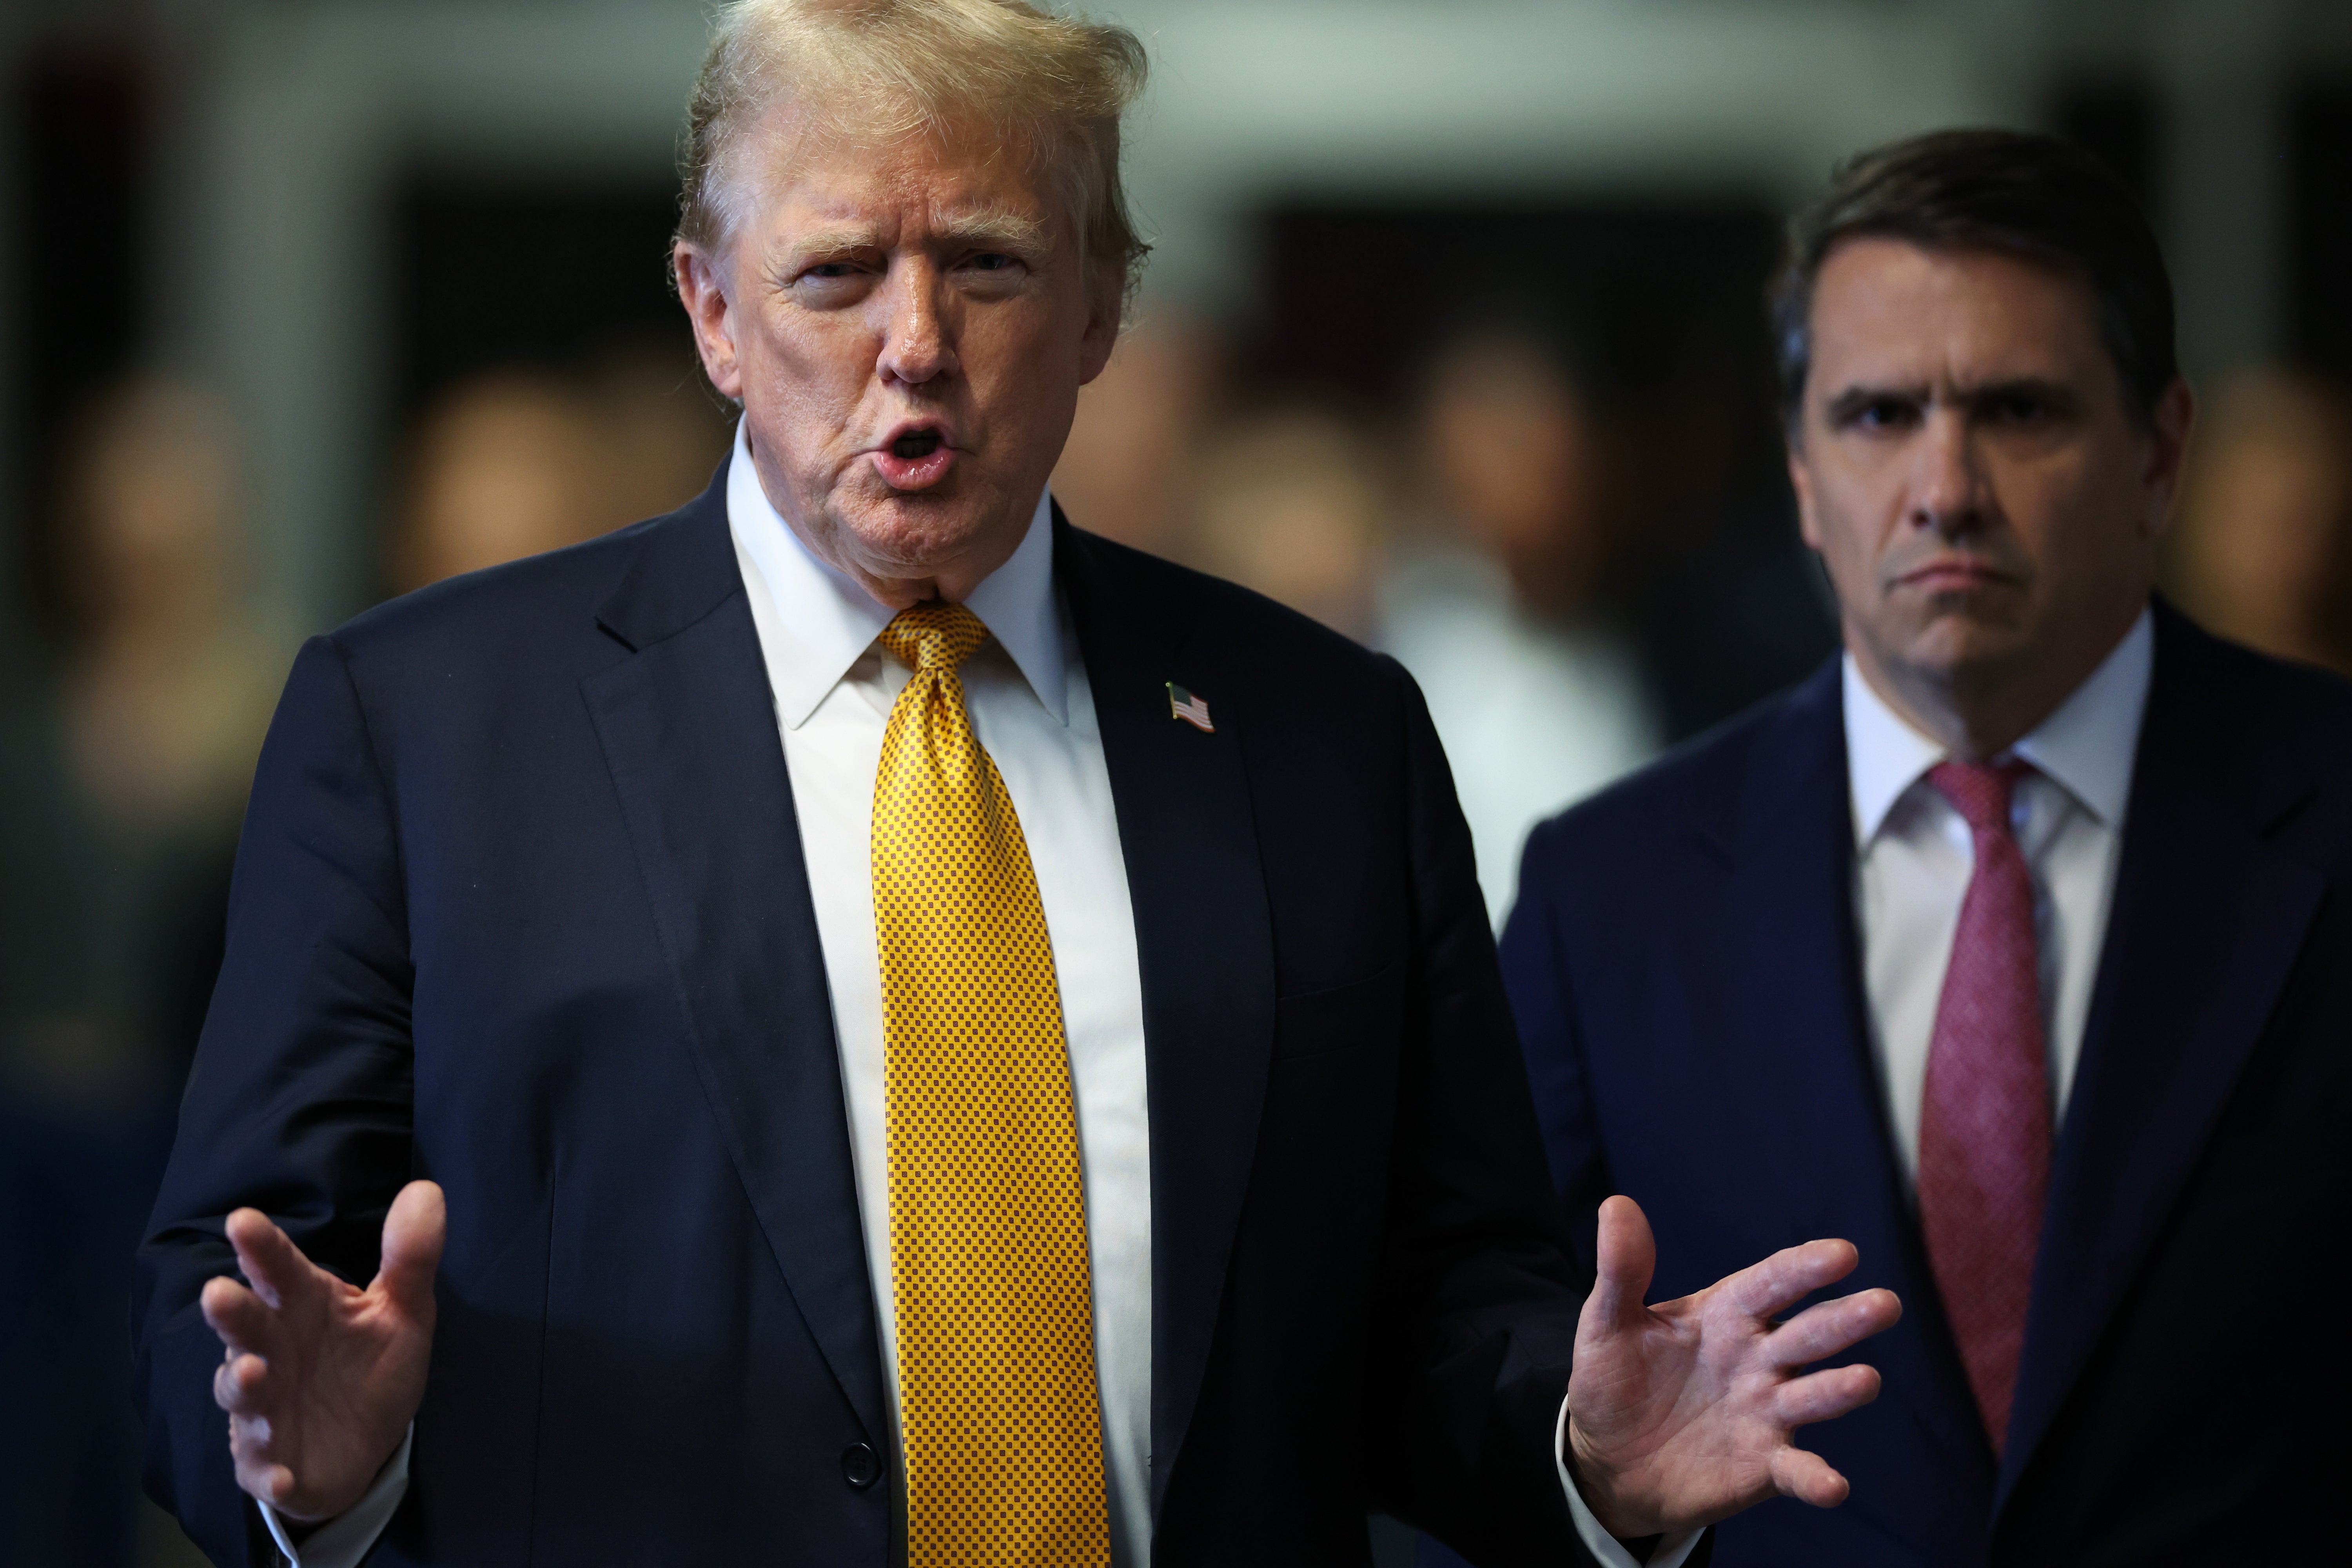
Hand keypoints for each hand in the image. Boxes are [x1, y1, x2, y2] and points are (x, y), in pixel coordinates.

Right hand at [200, 1180, 445, 1521]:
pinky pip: (264, 1468)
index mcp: (302, 1307)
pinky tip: (282, 1473)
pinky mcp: (269, 1462)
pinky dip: (270, 1470)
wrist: (366, 1446)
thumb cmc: (370, 1366)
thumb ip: (410, 1256)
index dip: (261, 1246)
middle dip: (232, 1311)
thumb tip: (426, 1190)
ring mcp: (264, 1409)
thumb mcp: (402, 1310)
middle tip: (219, 1292)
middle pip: (247, 1326)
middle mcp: (271, 1351)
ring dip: (243, 1384)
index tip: (243, 1219)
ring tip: (254, 1372)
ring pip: (243, 1394)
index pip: (279, 1269)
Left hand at [1563, 1195, 1900, 1538]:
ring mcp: (1767, 1412)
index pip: (1770, 1284)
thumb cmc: (1615, 1380)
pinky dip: (1816, 1478)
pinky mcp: (1766, 1465)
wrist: (1609, 1460)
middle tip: (1884, 1304)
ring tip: (1865, 1380)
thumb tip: (1617, 1205)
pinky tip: (1833, 1487)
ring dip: (1840, 1389)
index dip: (1803, 1269)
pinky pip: (1797, 1471)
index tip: (1842, 1253)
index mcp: (1726, 1316)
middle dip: (1844, 1320)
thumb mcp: (1609, 1323)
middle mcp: (1758, 1359)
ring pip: (1813, 1396)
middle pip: (1807, 1333)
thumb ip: (1622, 1271)